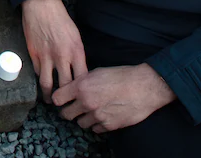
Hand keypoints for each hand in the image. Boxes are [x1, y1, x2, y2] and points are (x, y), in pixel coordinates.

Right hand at [21, 0, 88, 101]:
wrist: (42, 6)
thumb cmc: (61, 20)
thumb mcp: (76, 37)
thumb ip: (77, 55)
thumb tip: (78, 72)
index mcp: (76, 51)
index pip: (82, 79)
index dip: (82, 91)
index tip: (81, 97)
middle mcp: (62, 56)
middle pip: (65, 86)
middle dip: (66, 98)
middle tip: (65, 105)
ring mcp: (46, 56)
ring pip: (48, 84)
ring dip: (49, 95)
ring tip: (50, 101)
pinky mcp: (34, 54)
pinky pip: (37, 73)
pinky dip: (40, 79)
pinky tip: (41, 84)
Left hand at [53, 64, 176, 132]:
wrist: (144, 86)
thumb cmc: (122, 76)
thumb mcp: (97, 72)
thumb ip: (82, 82)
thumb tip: (72, 88)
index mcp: (81, 86)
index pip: (57, 98)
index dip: (59, 98)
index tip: (62, 99)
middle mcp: (86, 102)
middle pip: (65, 114)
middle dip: (68, 111)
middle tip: (74, 107)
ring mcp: (97, 115)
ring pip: (80, 123)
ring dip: (84, 118)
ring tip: (93, 110)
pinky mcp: (108, 125)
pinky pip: (95, 129)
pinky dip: (97, 124)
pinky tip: (104, 115)